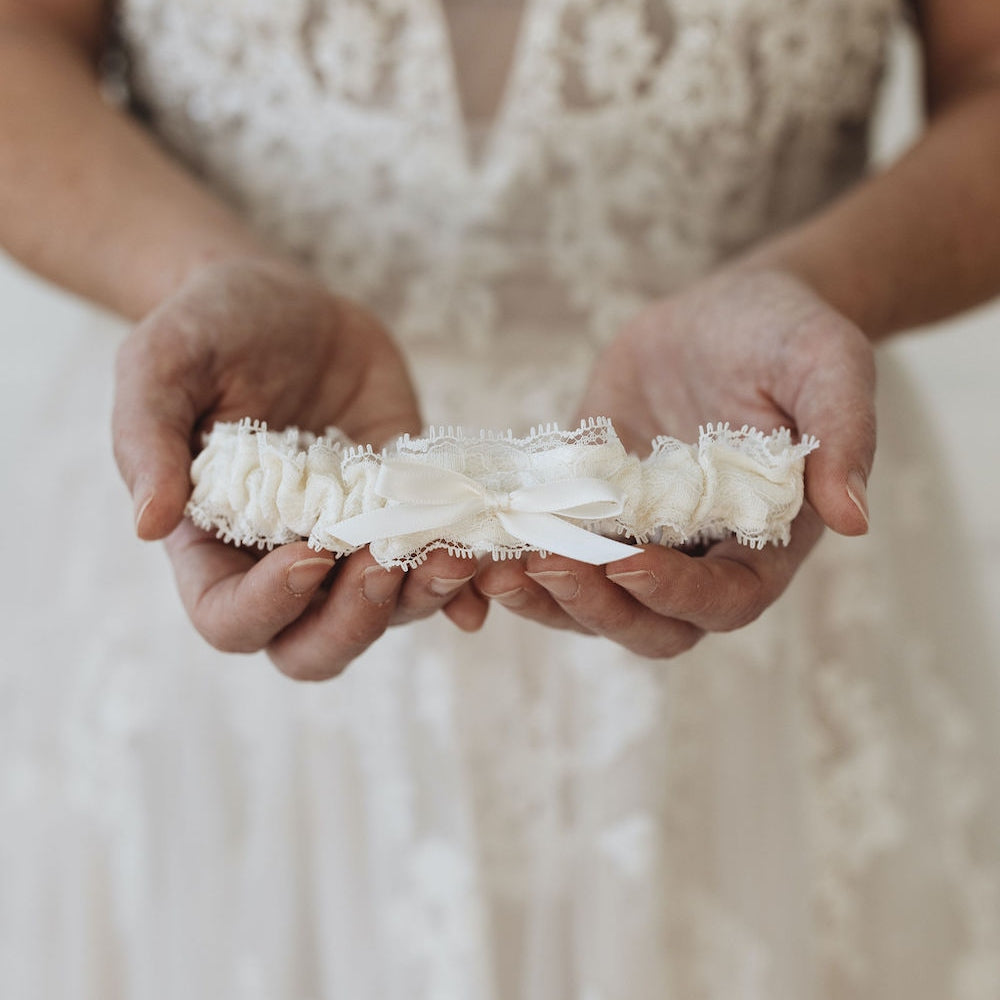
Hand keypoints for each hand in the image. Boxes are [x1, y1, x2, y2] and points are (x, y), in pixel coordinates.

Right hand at [113, 257, 486, 679]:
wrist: (287, 303)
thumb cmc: (211, 330)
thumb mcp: (162, 364)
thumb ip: (147, 438)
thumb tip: (147, 525)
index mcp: (213, 547)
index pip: (231, 620)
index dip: (270, 607)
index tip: (310, 549)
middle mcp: (282, 562)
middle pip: (315, 647)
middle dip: (356, 621)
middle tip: (386, 562)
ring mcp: (352, 543)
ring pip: (387, 614)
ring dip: (422, 597)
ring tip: (454, 552)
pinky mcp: (406, 513)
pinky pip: (436, 567)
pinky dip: (466, 579)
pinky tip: (488, 561)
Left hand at [476, 267, 874, 656]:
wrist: (730, 308)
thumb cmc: (790, 335)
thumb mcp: (829, 364)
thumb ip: (844, 434)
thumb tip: (854, 517)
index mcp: (762, 541)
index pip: (724, 600)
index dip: (677, 594)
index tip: (631, 561)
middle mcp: (698, 553)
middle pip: (646, 621)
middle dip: (596, 606)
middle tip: (544, 567)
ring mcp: (639, 534)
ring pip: (590, 598)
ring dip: (544, 596)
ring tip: (493, 568)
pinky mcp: (591, 504)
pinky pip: (552, 545)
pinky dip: (515, 553)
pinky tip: (475, 540)